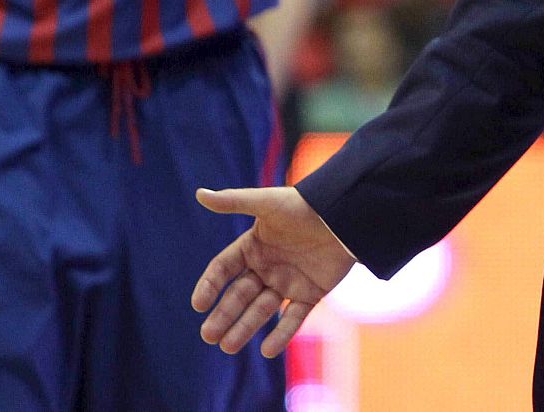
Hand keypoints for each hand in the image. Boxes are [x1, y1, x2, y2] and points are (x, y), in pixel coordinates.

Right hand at [191, 186, 356, 357]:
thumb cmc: (304, 205)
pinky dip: (281, 334)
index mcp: (253, 246)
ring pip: (262, 310)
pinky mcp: (310, 294)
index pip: (224, 269)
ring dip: (245, 328)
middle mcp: (267, 267)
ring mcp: (288, 282)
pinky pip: (293, 318)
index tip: (198, 304)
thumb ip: (234, 202)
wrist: (345, 214)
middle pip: (239, 295)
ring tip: (227, 346)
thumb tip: (199, 194)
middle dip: (224, 315)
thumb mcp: (267, 203)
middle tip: (208, 336)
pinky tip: (267, 350)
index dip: (210, 285)